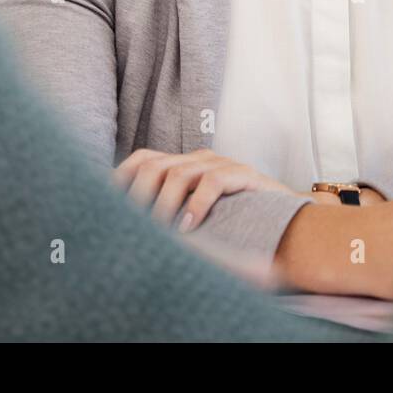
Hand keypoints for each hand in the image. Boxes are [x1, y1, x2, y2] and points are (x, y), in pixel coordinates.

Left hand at [111, 148, 296, 231]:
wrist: (291, 220)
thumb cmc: (238, 222)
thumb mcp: (196, 215)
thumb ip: (169, 214)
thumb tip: (128, 230)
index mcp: (184, 163)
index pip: (142, 159)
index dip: (120, 177)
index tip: (101, 203)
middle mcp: (199, 158)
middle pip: (154, 164)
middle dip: (136, 197)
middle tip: (128, 227)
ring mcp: (221, 164)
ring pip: (178, 173)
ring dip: (163, 206)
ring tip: (158, 233)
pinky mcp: (242, 175)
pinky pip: (211, 182)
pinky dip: (195, 206)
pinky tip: (188, 227)